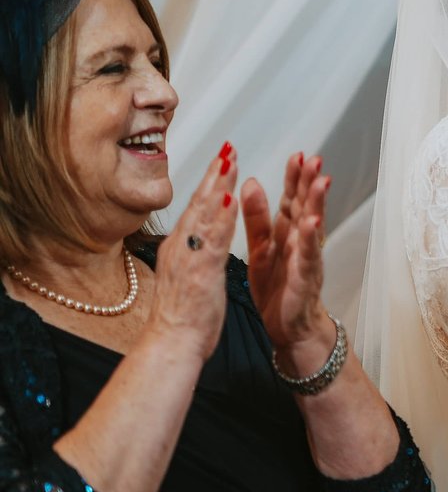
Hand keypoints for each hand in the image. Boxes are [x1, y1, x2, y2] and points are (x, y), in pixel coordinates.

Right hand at [147, 143, 238, 360]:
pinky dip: (222, 218)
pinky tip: (232, 199)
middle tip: (229, 147)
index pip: (197, 209)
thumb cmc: (182, 318)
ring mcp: (190, 258)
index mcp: (181, 249)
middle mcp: (182, 248)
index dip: (210, 183)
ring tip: (231, 160)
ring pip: (205, 214)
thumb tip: (196, 242)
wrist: (171, 344)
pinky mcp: (200, 272)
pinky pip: (214, 240)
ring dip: (219, 186)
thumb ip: (192, 255)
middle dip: (215, 174)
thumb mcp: (187, 277)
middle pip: (199, 203)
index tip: (223, 160)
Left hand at [241, 151, 332, 372]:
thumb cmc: (278, 289)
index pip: (291, 199)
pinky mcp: (304, 278)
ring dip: (317, 204)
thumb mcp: (260, 248)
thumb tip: (251, 183)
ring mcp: (305, 259)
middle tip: (314, 159)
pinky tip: (311, 224)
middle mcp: (300, 242)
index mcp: (285, 234)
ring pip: (312, 227)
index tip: (297, 155)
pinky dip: (310, 240)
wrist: (290, 328)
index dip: (294, 178)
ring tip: (320, 182)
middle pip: (305, 207)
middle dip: (310, 183)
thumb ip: (256, 218)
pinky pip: (307, 256)